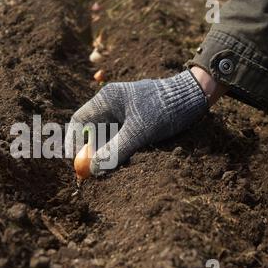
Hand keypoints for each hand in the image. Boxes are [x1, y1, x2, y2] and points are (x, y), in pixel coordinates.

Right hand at [65, 69, 221, 175]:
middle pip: (92, 130)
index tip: (74, 162)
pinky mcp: (134, 119)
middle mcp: (111, 103)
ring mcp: (123, 111)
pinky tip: (125, 159)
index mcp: (106, 99)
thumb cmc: (165, 109)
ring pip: (106, 135)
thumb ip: (115, 150)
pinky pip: (119, 136)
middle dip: (92, 151)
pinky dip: (119, 148)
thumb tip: (93, 169)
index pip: (78, 120)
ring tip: (112, 166)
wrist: (195, 96)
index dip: (73, 141)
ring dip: (107, 151)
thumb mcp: (139, 132)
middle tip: (94, 171)